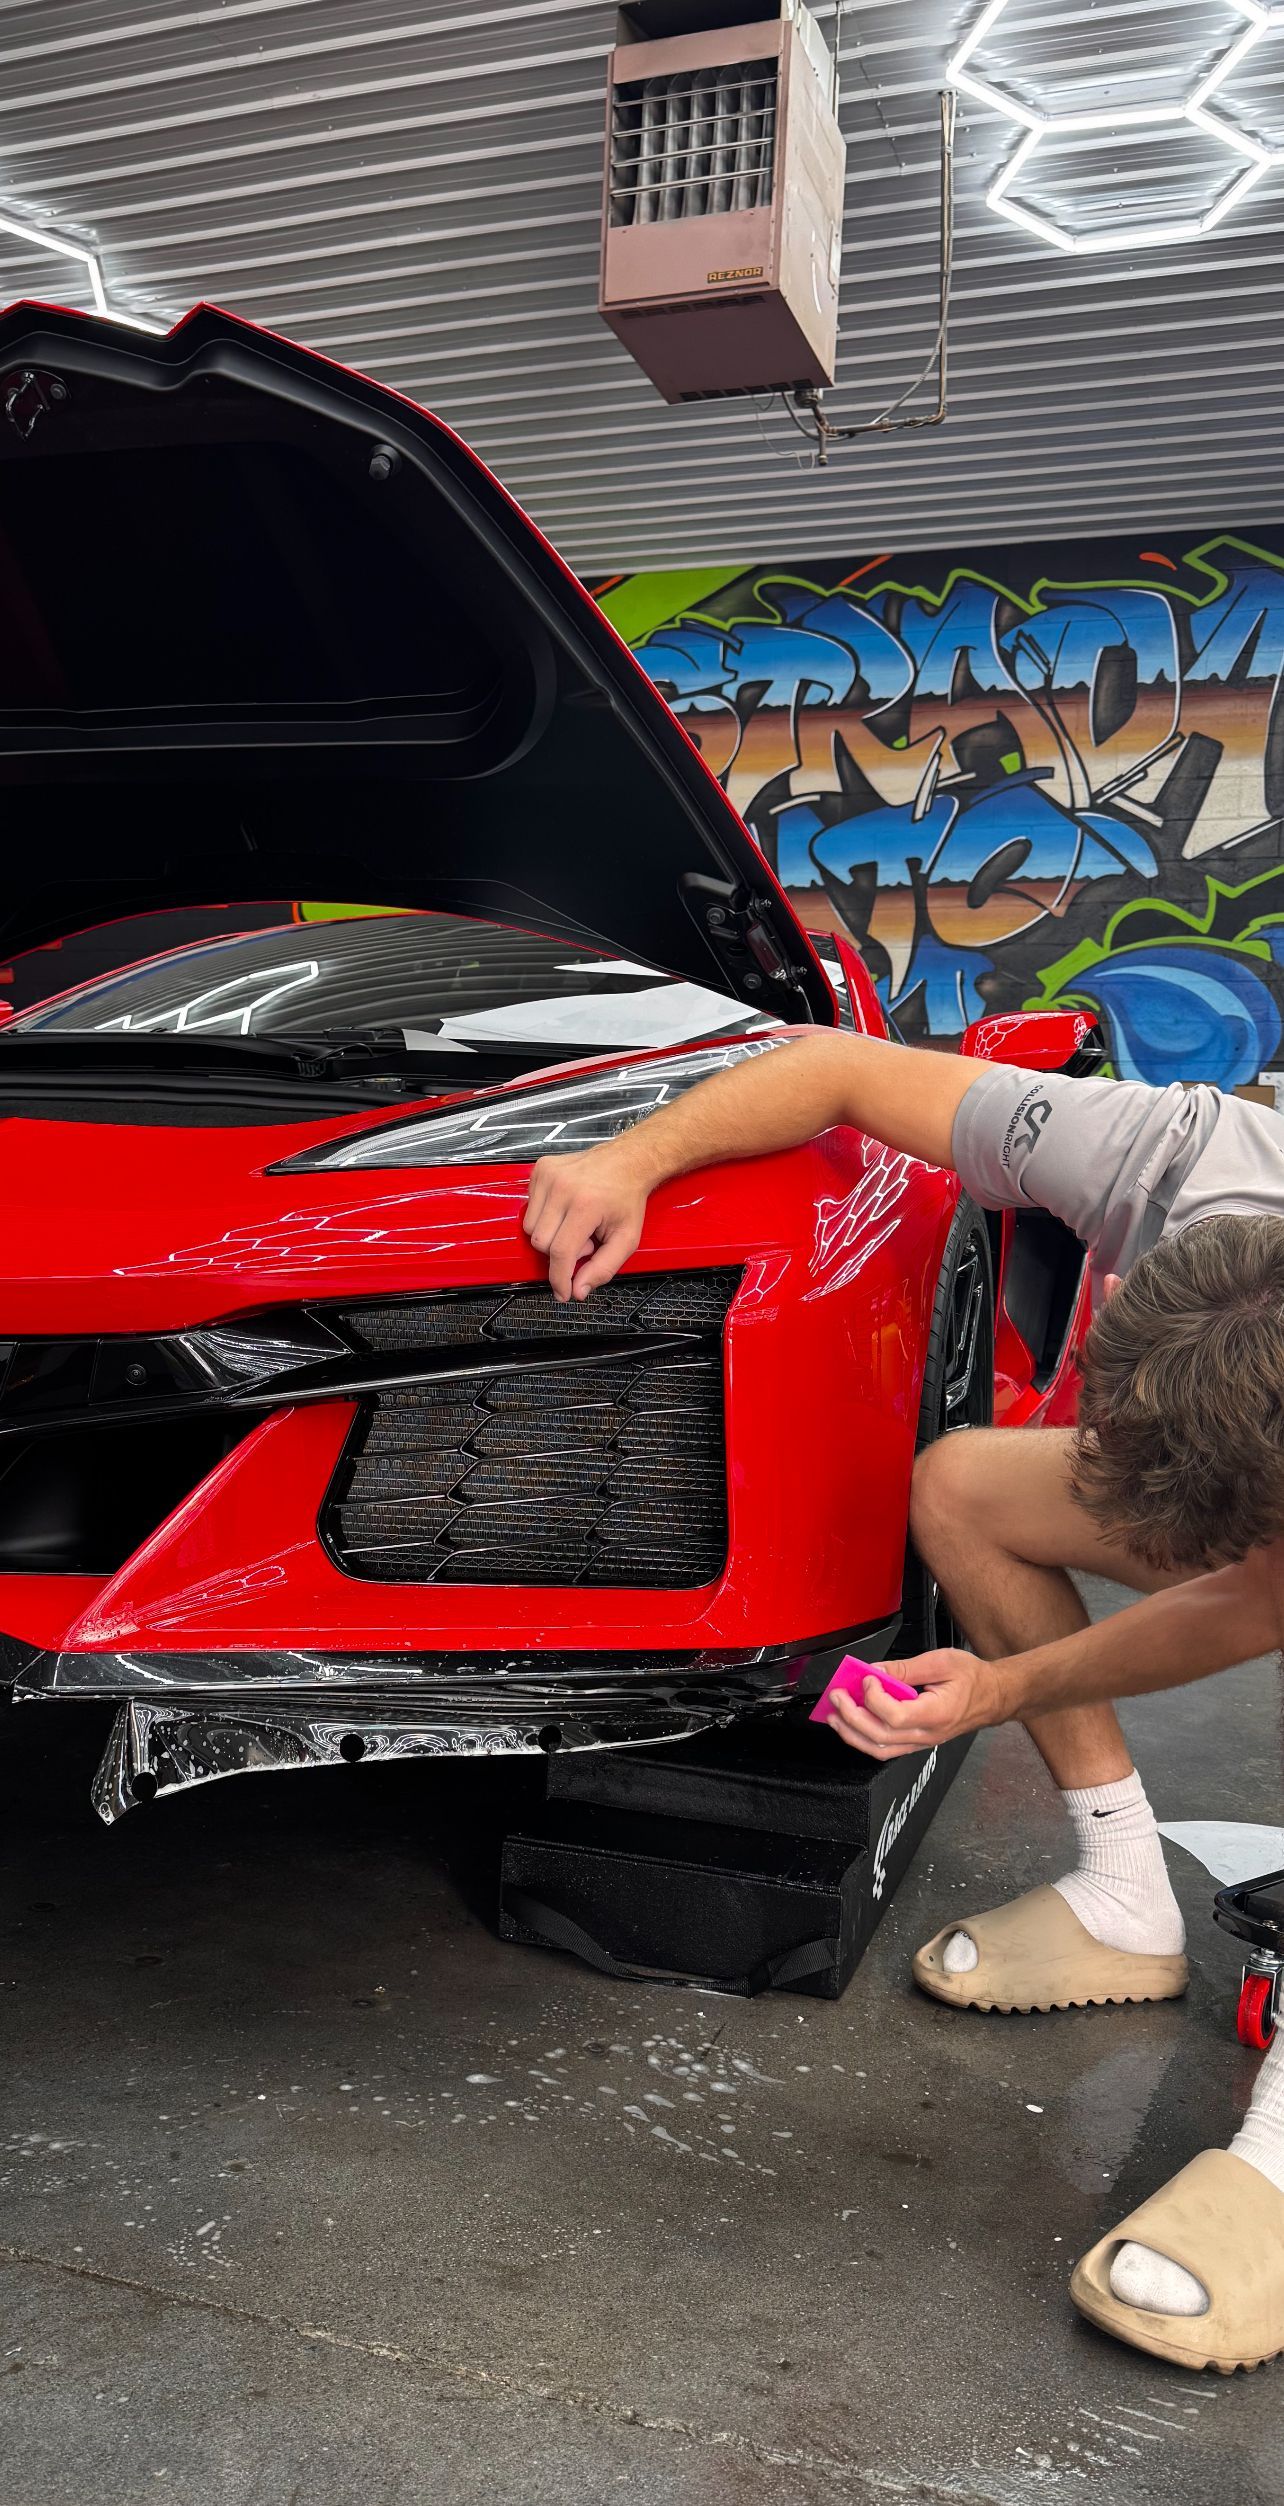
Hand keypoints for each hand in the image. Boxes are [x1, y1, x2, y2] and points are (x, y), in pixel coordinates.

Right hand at [523, 1146, 649, 1301]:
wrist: (626, 1161)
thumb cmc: (626, 1199)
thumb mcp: (626, 1239)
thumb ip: (603, 1268)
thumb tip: (578, 1291)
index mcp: (586, 1204)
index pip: (561, 1252)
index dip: (559, 1278)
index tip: (562, 1292)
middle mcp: (563, 1188)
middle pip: (541, 1242)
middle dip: (560, 1252)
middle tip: (585, 1240)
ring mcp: (548, 1176)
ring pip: (530, 1227)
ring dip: (550, 1234)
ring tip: (575, 1224)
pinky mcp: (540, 1169)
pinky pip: (529, 1208)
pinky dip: (544, 1216)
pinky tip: (564, 1210)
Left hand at [822, 1649, 1008, 1760]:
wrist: (993, 1696)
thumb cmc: (973, 1678)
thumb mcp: (942, 1661)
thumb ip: (905, 1668)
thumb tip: (874, 1671)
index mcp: (937, 1713)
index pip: (896, 1716)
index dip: (874, 1698)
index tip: (867, 1678)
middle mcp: (928, 1734)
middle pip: (881, 1736)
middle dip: (852, 1716)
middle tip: (837, 1695)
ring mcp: (922, 1742)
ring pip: (880, 1749)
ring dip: (852, 1733)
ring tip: (835, 1715)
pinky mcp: (917, 1742)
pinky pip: (886, 1749)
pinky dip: (864, 1738)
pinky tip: (852, 1724)